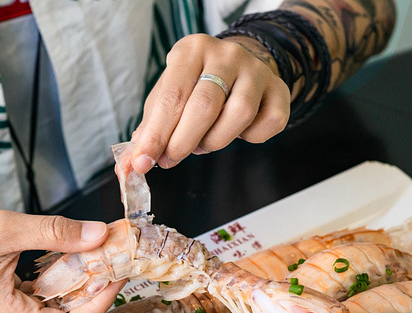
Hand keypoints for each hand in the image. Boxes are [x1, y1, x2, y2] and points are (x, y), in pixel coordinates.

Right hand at [0, 202, 122, 312]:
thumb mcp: (5, 229)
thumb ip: (56, 233)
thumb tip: (100, 234)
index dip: (102, 303)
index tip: (118, 272)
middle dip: (96, 292)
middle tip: (115, 258)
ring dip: (81, 286)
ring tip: (101, 255)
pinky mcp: (3, 311)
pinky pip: (43, 305)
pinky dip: (63, 284)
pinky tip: (74, 259)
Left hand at [130, 34, 289, 172]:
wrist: (240, 68)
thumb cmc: (196, 85)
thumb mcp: (168, 97)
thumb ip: (150, 128)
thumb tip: (132, 163)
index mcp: (192, 50)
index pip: (172, 96)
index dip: (156, 134)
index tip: (143, 161)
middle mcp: (226, 54)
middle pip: (205, 107)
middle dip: (183, 142)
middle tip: (171, 158)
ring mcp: (256, 71)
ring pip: (238, 116)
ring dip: (215, 141)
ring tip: (203, 142)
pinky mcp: (279, 90)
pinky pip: (267, 124)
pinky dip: (250, 138)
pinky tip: (237, 132)